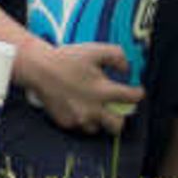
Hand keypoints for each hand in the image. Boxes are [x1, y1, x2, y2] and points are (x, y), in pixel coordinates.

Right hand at [23, 40, 144, 136]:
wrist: (39, 68)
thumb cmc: (67, 58)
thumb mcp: (94, 50)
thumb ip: (117, 56)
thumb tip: (127, 69)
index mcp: (103, 90)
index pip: (130, 98)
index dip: (138, 94)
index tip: (137, 91)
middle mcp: (93, 109)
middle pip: (118, 126)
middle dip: (121, 118)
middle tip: (116, 108)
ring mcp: (79, 118)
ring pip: (98, 128)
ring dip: (99, 119)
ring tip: (94, 108)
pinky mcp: (66, 122)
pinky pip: (80, 126)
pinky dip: (82, 118)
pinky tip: (77, 106)